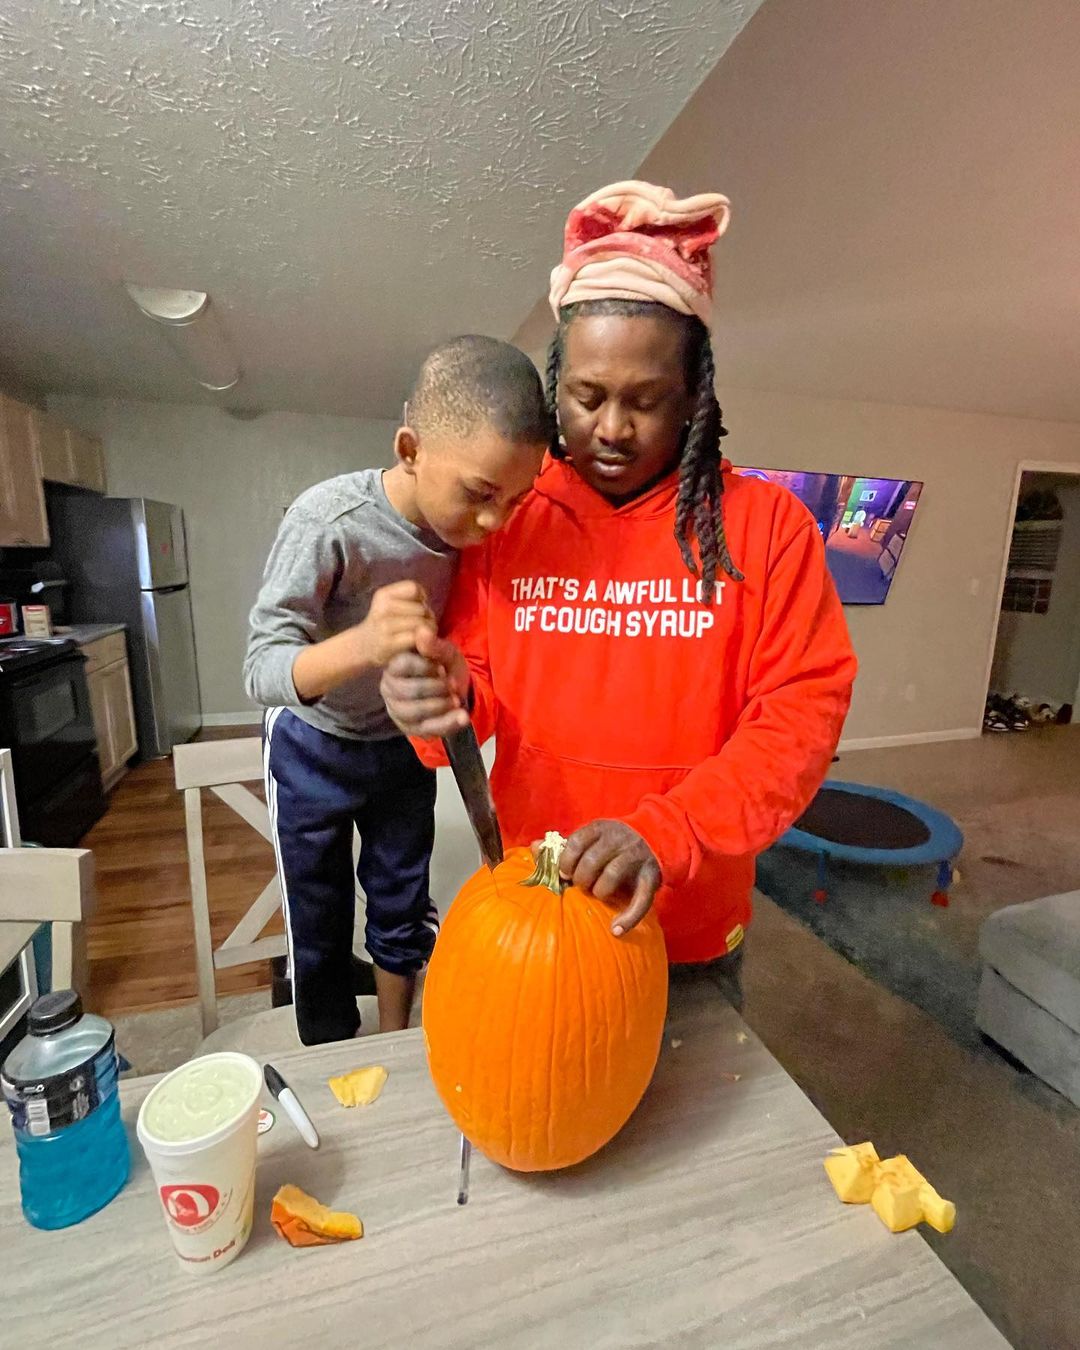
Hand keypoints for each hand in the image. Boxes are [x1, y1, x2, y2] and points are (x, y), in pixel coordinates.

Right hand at [355, 581, 434, 668]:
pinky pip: (415, 637)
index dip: (421, 598)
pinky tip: (414, 643)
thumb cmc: (387, 623)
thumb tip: (427, 618)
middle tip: (418, 625)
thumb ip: (414, 600)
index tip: (415, 607)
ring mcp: (384, 626)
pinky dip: (421, 641)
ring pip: (421, 623)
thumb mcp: (393, 603)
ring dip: (427, 630)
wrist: (363, 646)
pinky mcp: (388, 644)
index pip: (414, 588)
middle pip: (422, 608)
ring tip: (418, 634)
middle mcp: (382, 608)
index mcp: (384, 594)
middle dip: (427, 617)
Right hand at [380, 627, 470, 737]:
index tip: (443, 668)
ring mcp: (398, 710)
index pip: (402, 665)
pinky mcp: (410, 728)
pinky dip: (447, 723)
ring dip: (441, 705)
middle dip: (436, 688)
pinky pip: (427, 729)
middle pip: (409, 691)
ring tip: (457, 699)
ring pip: (415, 711)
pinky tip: (462, 716)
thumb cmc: (445, 667)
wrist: (457, 690)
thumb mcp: (446, 653)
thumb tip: (422, 631)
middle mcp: (390, 689)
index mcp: (394, 666)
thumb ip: (435, 645)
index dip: (426, 668)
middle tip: (453, 685)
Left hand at [547, 820, 660, 935]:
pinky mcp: (651, 876)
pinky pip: (641, 900)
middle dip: (581, 878)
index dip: (566, 861)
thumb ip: (564, 845)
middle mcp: (619, 839)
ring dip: (599, 890)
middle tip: (580, 885)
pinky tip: (616, 929)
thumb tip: (534, 847)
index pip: (576, 842)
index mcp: (600, 828)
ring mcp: (636, 857)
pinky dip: (629, 918)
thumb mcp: (590, 837)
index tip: (564, 873)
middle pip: (592, 860)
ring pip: (612, 875)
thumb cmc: (611, 841)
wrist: (653, 836)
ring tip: (596, 894)